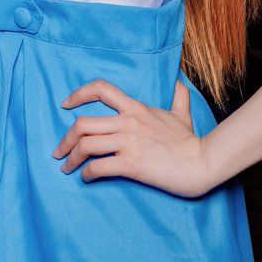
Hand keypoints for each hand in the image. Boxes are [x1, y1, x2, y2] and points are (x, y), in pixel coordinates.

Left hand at [52, 78, 212, 197]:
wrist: (201, 162)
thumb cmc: (189, 141)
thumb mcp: (181, 114)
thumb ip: (178, 97)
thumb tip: (179, 83)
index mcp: (135, 108)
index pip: (100, 89)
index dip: (78, 95)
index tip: (65, 105)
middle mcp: (128, 122)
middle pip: (82, 124)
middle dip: (65, 139)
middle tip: (59, 151)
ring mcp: (128, 143)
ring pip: (85, 145)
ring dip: (71, 158)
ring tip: (66, 167)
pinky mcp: (131, 164)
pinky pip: (97, 167)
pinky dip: (86, 173)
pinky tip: (87, 177)